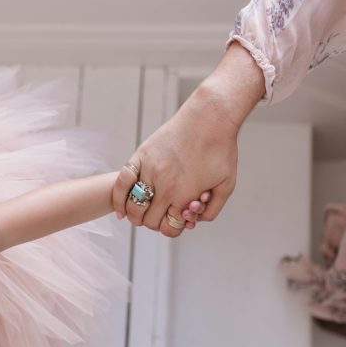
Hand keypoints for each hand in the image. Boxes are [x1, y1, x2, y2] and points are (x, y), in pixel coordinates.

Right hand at [112, 42, 265, 237]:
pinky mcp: (141, 156)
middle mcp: (164, 187)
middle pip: (148, 220)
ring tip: (139, 215)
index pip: (169, 228)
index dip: (172, 228)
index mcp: (183, 196)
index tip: (176, 220)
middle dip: (154, 223)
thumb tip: (194, 222)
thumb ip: (213, 210)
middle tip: (159, 216)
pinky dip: (119, 199)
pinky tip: (121, 209)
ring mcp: (150, 170)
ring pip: (133, 205)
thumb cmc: (221, 150)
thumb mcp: (226, 185)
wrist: (209, 118)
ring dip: (135, 215)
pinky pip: (122, 182)